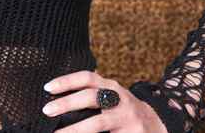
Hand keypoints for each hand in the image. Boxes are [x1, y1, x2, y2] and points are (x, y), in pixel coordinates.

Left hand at [42, 70, 167, 132]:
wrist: (157, 125)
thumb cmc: (123, 111)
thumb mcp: (111, 97)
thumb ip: (91, 96)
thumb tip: (57, 104)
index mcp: (111, 87)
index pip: (87, 78)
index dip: (67, 81)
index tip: (47, 87)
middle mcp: (119, 100)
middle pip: (90, 97)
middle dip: (67, 103)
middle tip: (47, 110)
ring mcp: (126, 118)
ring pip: (97, 123)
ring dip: (74, 130)